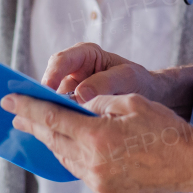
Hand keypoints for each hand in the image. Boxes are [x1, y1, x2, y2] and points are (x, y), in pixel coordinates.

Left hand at [2, 91, 192, 192]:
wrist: (191, 163)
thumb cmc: (165, 129)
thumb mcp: (130, 102)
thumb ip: (99, 102)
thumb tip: (78, 104)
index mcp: (97, 138)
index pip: (53, 119)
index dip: (29, 108)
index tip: (10, 101)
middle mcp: (94, 164)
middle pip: (55, 141)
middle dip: (34, 126)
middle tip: (17, 115)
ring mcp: (101, 183)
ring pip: (67, 159)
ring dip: (54, 143)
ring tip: (41, 130)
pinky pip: (84, 172)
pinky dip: (76, 158)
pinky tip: (73, 148)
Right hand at [43, 42, 192, 115]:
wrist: (152, 97)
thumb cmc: (140, 82)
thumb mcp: (127, 78)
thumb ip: (105, 83)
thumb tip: (81, 95)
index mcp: (85, 55)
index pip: (61, 61)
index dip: (51, 75)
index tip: (47, 92)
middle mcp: (74, 71)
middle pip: (50, 81)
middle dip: (43, 97)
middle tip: (39, 113)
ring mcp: (72, 90)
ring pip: (53, 101)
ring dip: (51, 114)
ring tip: (46, 129)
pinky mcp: (74, 108)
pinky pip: (62, 114)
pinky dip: (61, 124)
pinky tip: (60, 137)